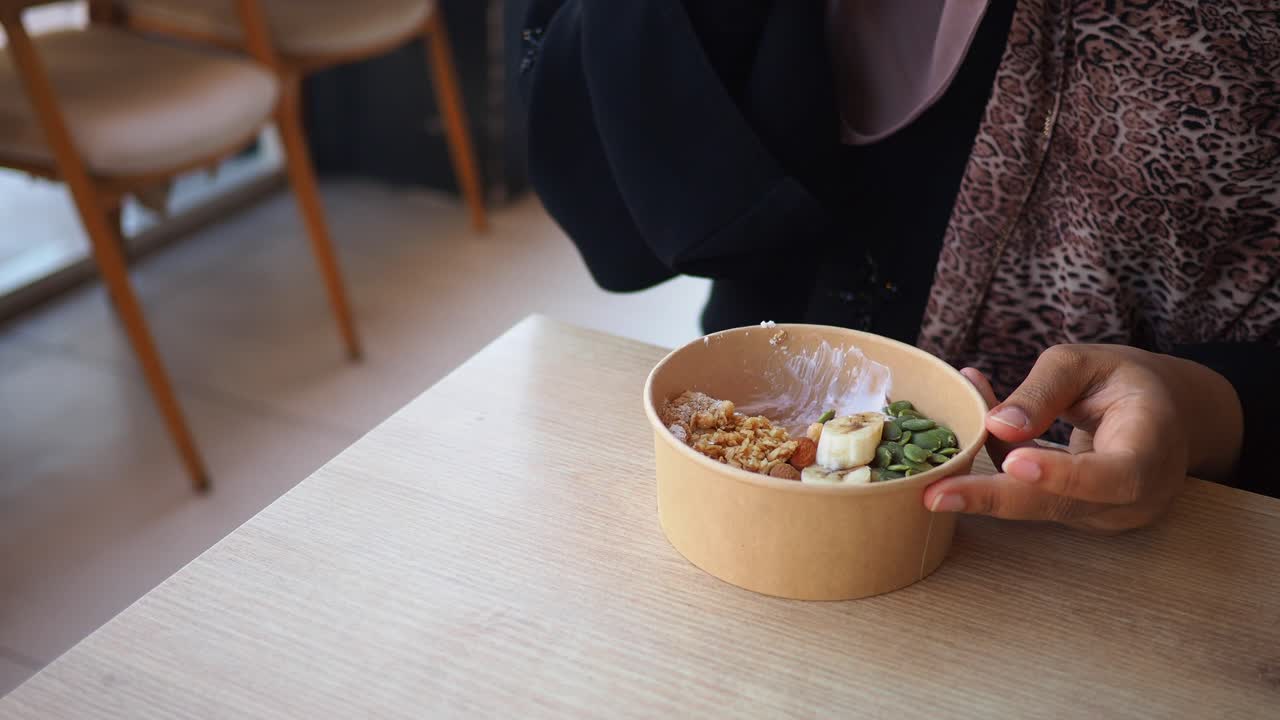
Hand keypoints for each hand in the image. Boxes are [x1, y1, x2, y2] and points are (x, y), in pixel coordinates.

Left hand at [922, 345, 1243, 532]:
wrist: (1163, 416)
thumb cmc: (1125, 381)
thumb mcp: (1087, 364)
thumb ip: (1043, 391)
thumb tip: (997, 425)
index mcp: (1151, 446)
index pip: (1115, 474)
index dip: (1065, 475)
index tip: (1016, 462)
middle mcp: (1135, 495)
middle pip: (1062, 504)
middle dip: (995, 499)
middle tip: (935, 495)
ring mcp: (1107, 515)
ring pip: (1038, 506)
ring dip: (983, 484)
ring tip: (933, 470)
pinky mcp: (1078, 517)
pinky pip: (1031, 500)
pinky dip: (993, 475)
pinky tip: (966, 443)